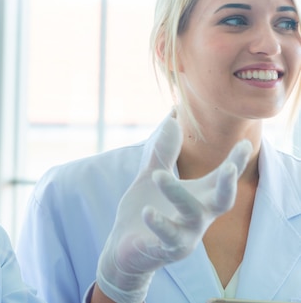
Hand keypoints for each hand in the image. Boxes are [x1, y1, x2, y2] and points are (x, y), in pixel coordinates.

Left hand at [95, 115, 251, 302]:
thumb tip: (172, 120)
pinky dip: (159, 223)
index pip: (221, 179)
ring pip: (191, 214)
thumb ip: (163, 152)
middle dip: (227, 185)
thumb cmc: (146, 207)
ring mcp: (185, 235)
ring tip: (158, 175)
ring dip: (176, 193)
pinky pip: (168, 237)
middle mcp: (198, 217)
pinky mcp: (167, 249)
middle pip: (222, 202)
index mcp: (198, 198)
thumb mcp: (153, 175)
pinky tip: (147, 211)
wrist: (124, 245)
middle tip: (229, 168)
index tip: (245, 143)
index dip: (235, 163)